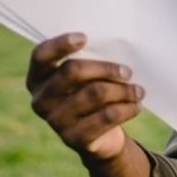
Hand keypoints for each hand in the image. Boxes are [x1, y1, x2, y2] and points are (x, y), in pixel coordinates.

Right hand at [26, 32, 144, 161]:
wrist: (100, 137)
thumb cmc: (92, 94)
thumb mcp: (86, 77)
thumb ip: (88, 62)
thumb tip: (114, 47)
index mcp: (37, 79)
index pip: (41, 55)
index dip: (60, 44)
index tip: (85, 38)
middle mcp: (40, 100)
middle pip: (72, 71)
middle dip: (106, 68)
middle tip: (128, 72)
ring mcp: (55, 122)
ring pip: (96, 93)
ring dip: (124, 90)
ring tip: (138, 91)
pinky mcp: (74, 139)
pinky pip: (107, 116)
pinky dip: (127, 108)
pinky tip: (136, 105)